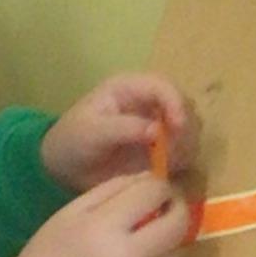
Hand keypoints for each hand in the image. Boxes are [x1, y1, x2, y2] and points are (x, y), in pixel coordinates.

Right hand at [10, 173, 191, 256]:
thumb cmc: (51, 252)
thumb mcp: (73, 211)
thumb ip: (113, 189)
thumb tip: (150, 178)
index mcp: (104, 228)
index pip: (153, 193)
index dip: (159, 185)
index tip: (154, 187)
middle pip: (178, 223)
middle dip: (177, 207)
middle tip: (167, 205)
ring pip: (178, 250)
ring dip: (170, 237)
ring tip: (151, 233)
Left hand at [42, 72, 199, 191]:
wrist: (65, 169)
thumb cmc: (72, 141)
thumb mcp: (92, 132)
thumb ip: (123, 128)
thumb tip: (157, 131)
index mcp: (130, 88)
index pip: (163, 86)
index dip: (176, 103)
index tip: (178, 127)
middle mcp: (150, 103)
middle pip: (184, 106)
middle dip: (185, 128)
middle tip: (175, 152)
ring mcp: (159, 125)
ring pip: (190, 129)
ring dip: (186, 146)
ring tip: (168, 164)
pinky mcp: (163, 148)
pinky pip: (185, 150)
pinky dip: (183, 160)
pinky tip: (168, 170)